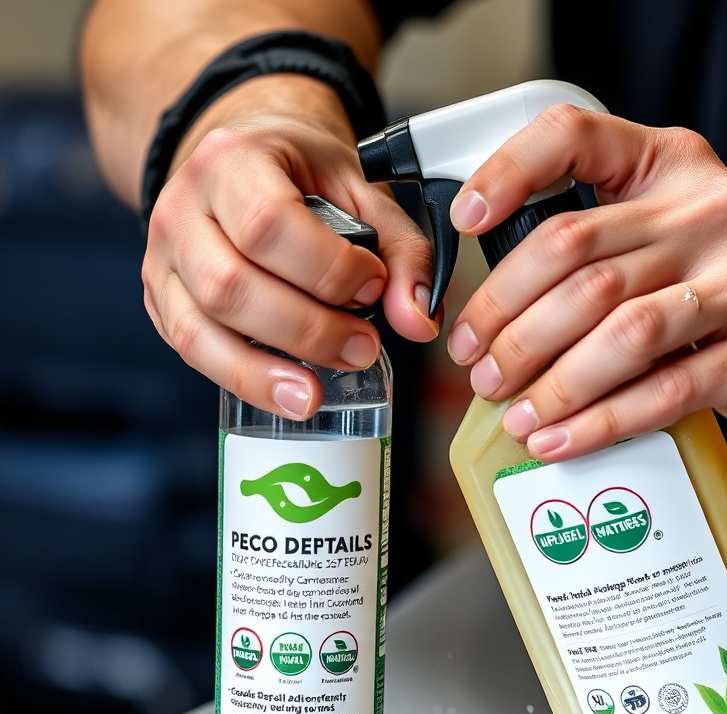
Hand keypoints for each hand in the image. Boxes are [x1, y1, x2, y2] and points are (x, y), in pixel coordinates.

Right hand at [142, 75, 439, 417]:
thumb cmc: (300, 175)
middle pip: (232, 285)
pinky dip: (242, 380)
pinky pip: (191, 350)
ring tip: (319, 392)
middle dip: (307, 329)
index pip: (269, 224)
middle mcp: (182, 206)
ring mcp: (163, 256)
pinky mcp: (160, 298)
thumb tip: (418, 320)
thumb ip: (401, 252)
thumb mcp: (360, 191)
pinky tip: (285, 395)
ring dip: (266, 370)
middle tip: (361, 348)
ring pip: (200, 327)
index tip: (373, 288)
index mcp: (232, 160)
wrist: (243, 157)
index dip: (328, 269)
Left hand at [445, 105, 726, 460]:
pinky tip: (560, 440)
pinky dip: (599, 420)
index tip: (465, 223)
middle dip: (510, 322)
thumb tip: (500, 321)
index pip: (578, 138)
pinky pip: (665, 388)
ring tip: (514, 413)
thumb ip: (610, 260)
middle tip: (479, 369)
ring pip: (618, 327)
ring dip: (551, 378)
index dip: (508, 173)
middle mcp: (715, 210)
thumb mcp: (683, 253)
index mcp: (678, 170)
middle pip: (577, 257)